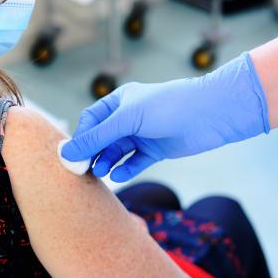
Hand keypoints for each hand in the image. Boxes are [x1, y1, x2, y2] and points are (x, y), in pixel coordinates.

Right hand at [61, 52, 269, 181]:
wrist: (210, 114)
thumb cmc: (167, 107)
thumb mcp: (126, 120)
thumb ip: (96, 138)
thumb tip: (67, 153)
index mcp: (119, 101)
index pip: (91, 120)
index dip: (81, 138)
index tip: (73, 156)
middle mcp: (129, 117)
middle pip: (102, 138)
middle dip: (92, 154)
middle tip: (83, 171)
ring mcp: (143, 134)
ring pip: (117, 151)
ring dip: (107, 162)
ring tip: (101, 173)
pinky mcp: (156, 149)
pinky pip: (135, 162)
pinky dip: (126, 169)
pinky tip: (119, 175)